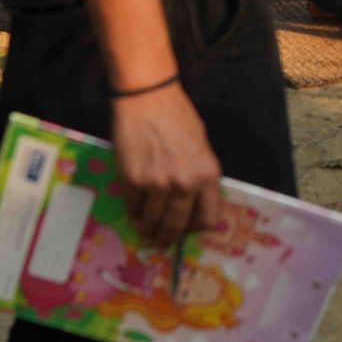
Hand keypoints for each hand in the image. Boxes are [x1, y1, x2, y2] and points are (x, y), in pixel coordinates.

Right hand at [111, 82, 224, 247]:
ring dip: (149, 230)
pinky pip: (133, 208)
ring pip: (153, 221)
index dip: (197, 228)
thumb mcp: (202, 148)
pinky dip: (133, 215)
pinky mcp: (133, 181)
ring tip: (146, 232)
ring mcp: (158, 184)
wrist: (149, 99)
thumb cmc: (178, 118)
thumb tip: (193, 206)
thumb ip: (200, 177)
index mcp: (208, 175)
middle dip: (169, 238)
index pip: (208, 219)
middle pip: (178, 226)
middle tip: (161, 242)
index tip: (188, 229)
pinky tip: (135, 215)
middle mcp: (185, 184)